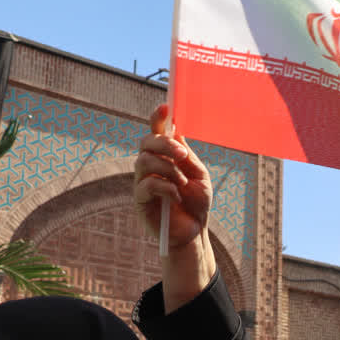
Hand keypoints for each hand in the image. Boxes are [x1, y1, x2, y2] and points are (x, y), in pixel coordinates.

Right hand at [133, 105, 211, 249]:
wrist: (194, 232)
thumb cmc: (196, 203)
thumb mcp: (199, 176)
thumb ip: (187, 157)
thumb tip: (176, 133)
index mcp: (165, 157)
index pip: (157, 132)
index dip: (158, 118)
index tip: (166, 107)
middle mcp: (151, 166)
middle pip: (146, 142)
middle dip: (163, 144)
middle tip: (181, 154)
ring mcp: (142, 182)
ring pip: (144, 161)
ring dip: (167, 168)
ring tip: (182, 181)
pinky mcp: (140, 200)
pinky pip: (147, 185)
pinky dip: (165, 187)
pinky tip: (176, 197)